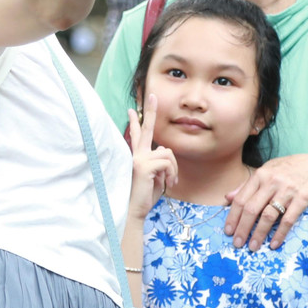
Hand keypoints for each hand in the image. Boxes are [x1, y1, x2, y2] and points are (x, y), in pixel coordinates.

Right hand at [126, 94, 178, 221]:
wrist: (133, 211)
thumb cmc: (143, 197)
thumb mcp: (154, 178)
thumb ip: (159, 163)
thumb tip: (164, 152)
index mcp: (136, 156)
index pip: (136, 136)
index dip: (136, 121)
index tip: (133, 109)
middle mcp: (135, 154)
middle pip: (146, 129)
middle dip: (150, 111)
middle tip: (152, 95)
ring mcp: (139, 158)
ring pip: (168, 153)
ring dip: (174, 169)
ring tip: (169, 182)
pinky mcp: (145, 165)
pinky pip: (168, 162)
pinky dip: (172, 173)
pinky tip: (166, 184)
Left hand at [224, 153, 307, 250]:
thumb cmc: (286, 170)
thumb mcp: (265, 171)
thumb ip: (247, 185)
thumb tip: (227, 198)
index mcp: (260, 175)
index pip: (241, 199)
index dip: (233, 217)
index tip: (228, 231)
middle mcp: (272, 182)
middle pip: (252, 209)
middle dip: (242, 228)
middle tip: (237, 243)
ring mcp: (287, 191)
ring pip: (268, 216)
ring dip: (259, 234)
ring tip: (253, 246)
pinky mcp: (302, 198)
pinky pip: (288, 220)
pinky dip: (280, 234)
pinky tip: (273, 244)